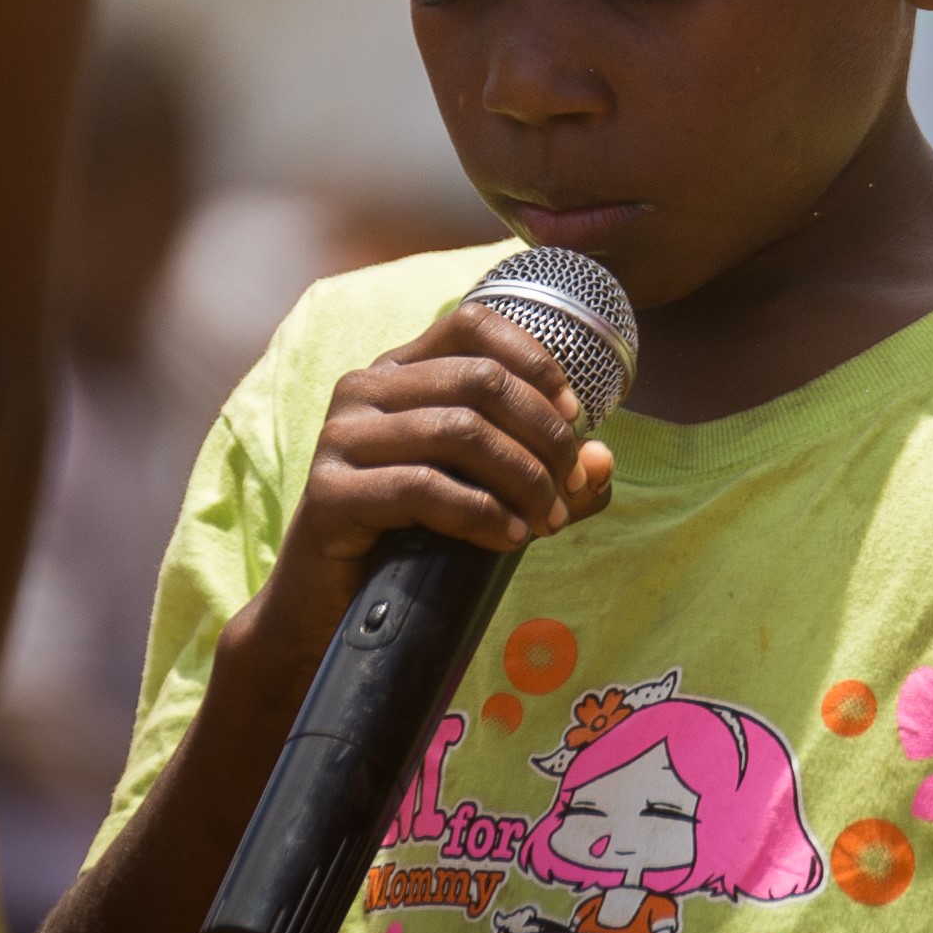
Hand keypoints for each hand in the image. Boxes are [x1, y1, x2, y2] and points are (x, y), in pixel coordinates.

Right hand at [254, 301, 617, 663]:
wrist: (329, 608)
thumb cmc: (413, 540)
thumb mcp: (489, 494)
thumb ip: (547, 475)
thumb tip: (604, 460)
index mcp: (400, 370)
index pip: (475, 323)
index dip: (536, 362)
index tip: (575, 416)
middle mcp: (365, 389)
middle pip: (480, 381)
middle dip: (544, 434)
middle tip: (570, 486)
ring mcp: (340, 437)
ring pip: (459, 431)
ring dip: (521, 477)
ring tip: (545, 520)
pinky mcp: (328, 493)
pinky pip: (423, 487)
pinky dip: (481, 512)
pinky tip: (508, 538)